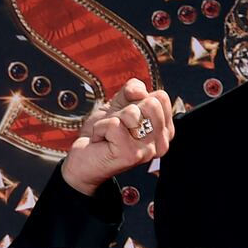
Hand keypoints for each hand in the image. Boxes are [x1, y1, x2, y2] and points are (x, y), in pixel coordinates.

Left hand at [59, 78, 173, 195]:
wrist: (84, 158)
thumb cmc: (104, 133)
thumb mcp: (120, 104)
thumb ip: (133, 89)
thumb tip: (139, 91)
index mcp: (164, 130)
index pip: (161, 97)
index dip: (138, 99)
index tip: (126, 116)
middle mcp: (160, 143)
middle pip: (151, 103)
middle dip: (126, 110)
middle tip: (117, 126)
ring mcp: (147, 150)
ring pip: (132, 113)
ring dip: (112, 120)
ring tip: (109, 135)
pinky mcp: (131, 155)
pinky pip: (114, 125)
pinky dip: (101, 128)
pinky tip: (101, 141)